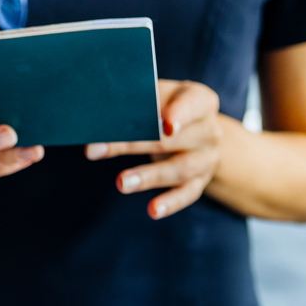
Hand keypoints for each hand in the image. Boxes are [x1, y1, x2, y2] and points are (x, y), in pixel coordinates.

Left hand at [86, 79, 222, 219]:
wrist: (199, 129)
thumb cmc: (169, 106)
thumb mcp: (159, 95)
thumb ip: (136, 99)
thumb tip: (97, 110)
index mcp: (200, 101)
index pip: (193, 105)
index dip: (180, 114)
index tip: (165, 125)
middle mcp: (209, 131)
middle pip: (171, 139)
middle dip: (134, 145)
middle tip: (97, 150)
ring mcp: (206, 158)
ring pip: (179, 169)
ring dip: (148, 177)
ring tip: (121, 183)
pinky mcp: (200, 181)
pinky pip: (186, 193)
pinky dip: (170, 203)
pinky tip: (152, 210)